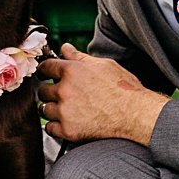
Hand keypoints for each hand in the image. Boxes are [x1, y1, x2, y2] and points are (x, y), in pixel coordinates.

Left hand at [36, 43, 168, 145]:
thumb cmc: (124, 90)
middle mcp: (65, 90)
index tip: (46, 75)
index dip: (45, 71)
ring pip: (44, 109)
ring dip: (52, 109)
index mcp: (72, 71)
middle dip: (50, 92)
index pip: (46, 67)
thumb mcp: (103, 65)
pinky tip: (67, 122)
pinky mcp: (69, 130)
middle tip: (61, 95)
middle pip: (42, 90)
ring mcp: (65, 111)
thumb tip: (65, 48)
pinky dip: (55, 126)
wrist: (136, 115)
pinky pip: (50, 128)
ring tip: (66, 109)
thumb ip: (80, 57)